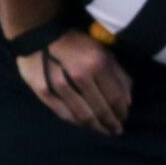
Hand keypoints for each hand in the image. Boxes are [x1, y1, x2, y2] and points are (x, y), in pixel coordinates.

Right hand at [16, 28, 130, 135]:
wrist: (37, 33)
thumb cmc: (75, 41)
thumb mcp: (102, 50)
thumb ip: (118, 74)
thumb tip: (128, 101)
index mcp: (98, 64)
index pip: (115, 97)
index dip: (121, 112)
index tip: (124, 118)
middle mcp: (80, 76)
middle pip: (100, 109)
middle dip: (111, 123)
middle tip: (116, 130)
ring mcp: (60, 85)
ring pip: (83, 115)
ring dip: (96, 127)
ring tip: (103, 131)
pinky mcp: (44, 92)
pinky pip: (64, 114)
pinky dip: (77, 122)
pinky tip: (85, 125)